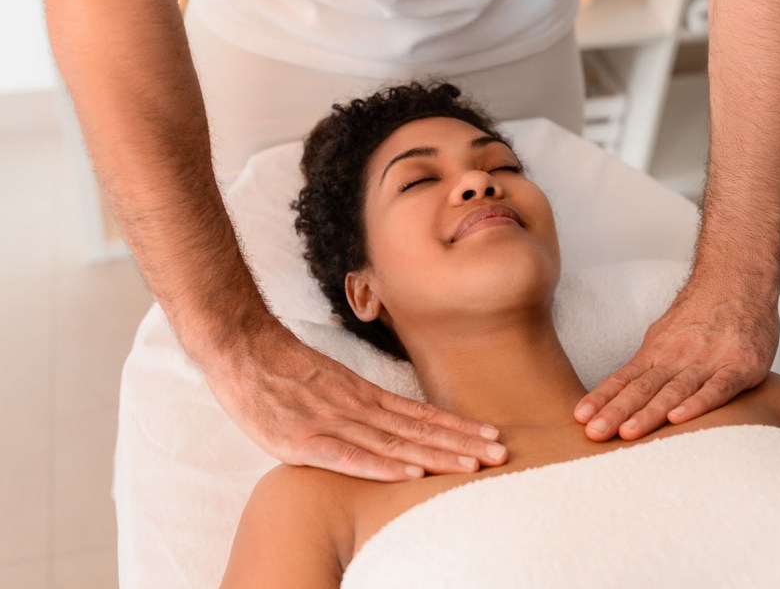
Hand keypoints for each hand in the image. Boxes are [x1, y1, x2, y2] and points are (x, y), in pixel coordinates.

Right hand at [202, 317, 508, 480]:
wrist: (240, 346)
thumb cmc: (282, 367)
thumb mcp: (330, 381)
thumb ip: (359, 403)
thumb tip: (391, 422)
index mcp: (363, 395)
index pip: (419, 415)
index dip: (455, 428)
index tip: (488, 437)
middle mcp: (356, 408)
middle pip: (417, 430)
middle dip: (460, 443)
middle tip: (499, 454)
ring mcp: (331, 422)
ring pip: (394, 443)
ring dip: (436, 455)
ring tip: (473, 464)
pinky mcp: (302, 439)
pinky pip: (348, 456)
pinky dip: (381, 466)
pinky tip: (410, 472)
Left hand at [573, 281, 779, 440]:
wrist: (739, 280)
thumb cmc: (701, 313)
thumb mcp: (665, 335)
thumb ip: (648, 365)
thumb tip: (619, 391)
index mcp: (657, 352)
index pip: (623, 379)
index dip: (602, 399)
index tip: (580, 418)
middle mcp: (677, 357)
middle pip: (641, 388)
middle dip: (616, 412)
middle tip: (594, 433)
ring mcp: (709, 361)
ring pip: (673, 391)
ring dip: (649, 413)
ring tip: (627, 433)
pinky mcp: (741, 367)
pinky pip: (717, 388)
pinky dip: (698, 404)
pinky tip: (678, 419)